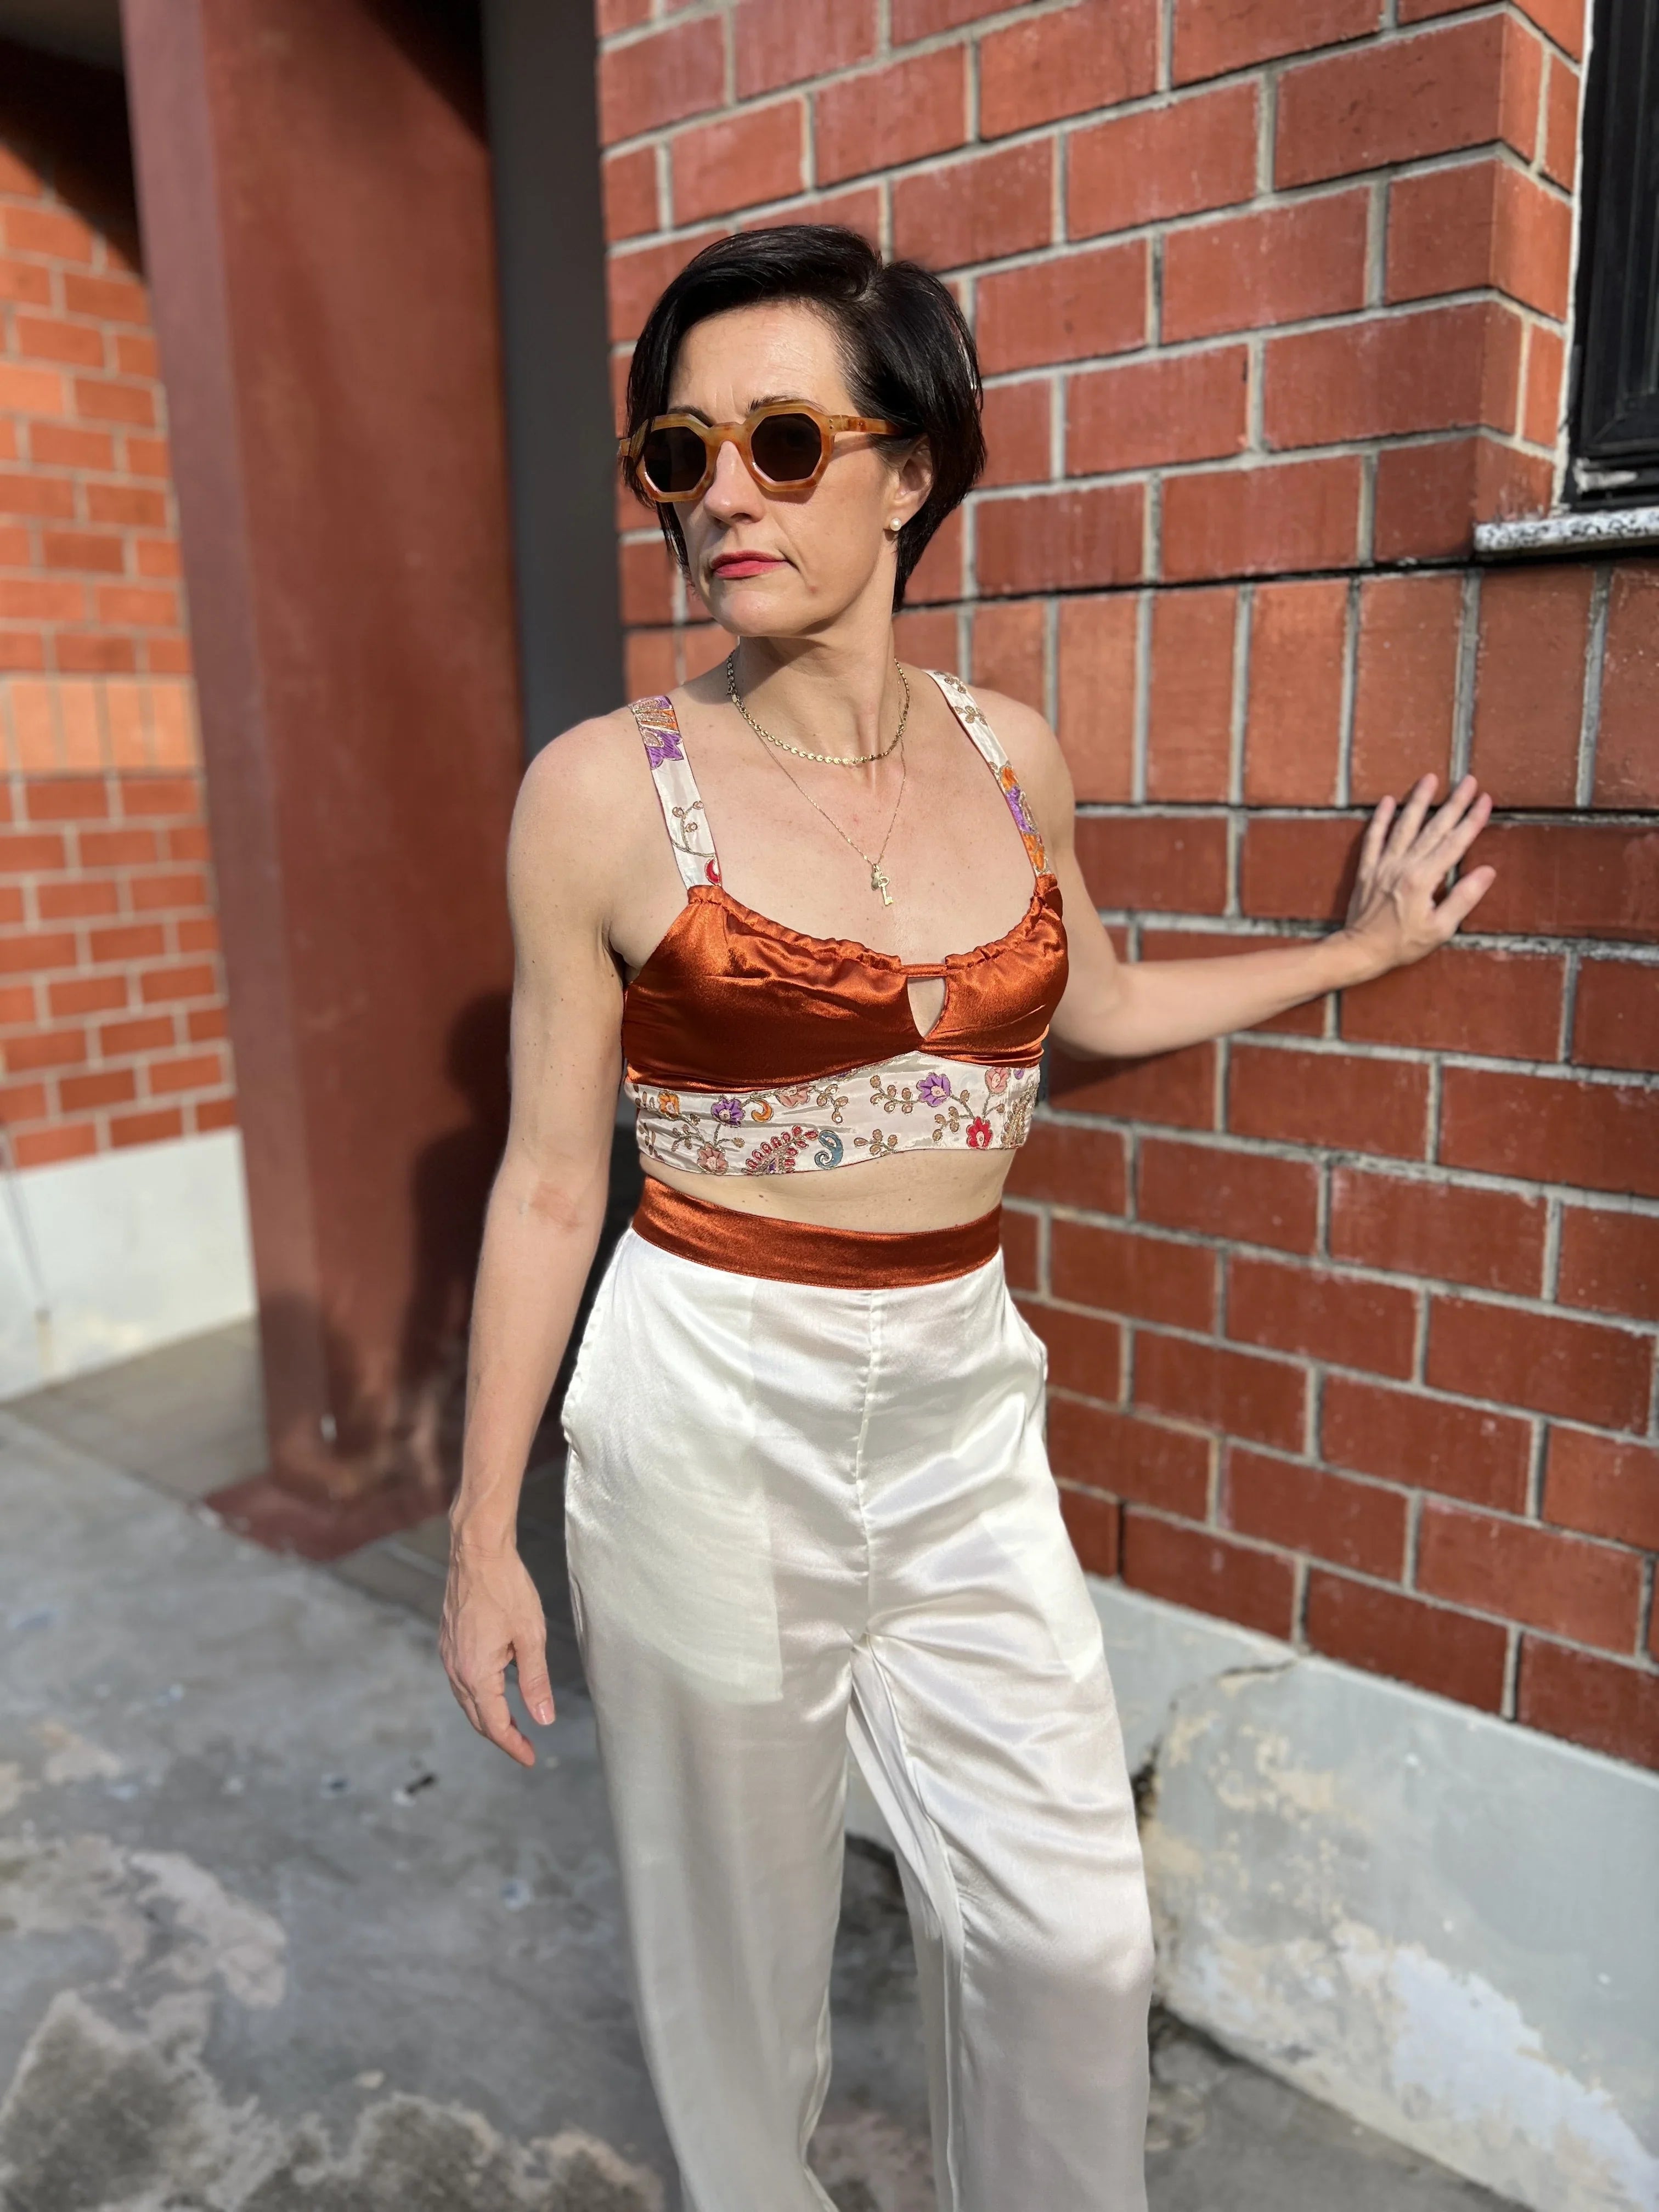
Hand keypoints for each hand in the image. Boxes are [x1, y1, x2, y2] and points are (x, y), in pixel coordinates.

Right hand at [438, 1534, 555, 1766]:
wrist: (477, 1551)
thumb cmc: (506, 1588)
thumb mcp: (531, 1636)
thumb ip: (535, 1681)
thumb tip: (543, 1718)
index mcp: (476, 1672)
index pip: (494, 1724)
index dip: (513, 1745)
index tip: (529, 1758)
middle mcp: (456, 1668)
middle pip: (477, 1717)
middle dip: (501, 1736)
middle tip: (524, 1747)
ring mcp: (448, 1654)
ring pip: (467, 1699)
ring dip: (488, 1716)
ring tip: (512, 1724)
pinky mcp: (448, 1640)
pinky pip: (461, 1679)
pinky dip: (478, 1694)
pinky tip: (493, 1690)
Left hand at [1340, 773, 1494, 980]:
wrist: (1360, 950)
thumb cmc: (1403, 944)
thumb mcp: (1441, 929)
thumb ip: (1464, 897)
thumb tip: (1487, 871)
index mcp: (1424, 879)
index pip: (1454, 843)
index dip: (1472, 820)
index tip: (1485, 799)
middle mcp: (1403, 866)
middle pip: (1434, 828)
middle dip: (1453, 803)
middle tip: (1468, 781)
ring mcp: (1383, 864)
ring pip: (1403, 825)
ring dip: (1417, 801)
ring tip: (1429, 778)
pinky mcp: (1367, 868)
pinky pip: (1373, 838)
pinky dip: (1379, 819)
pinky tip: (1387, 801)